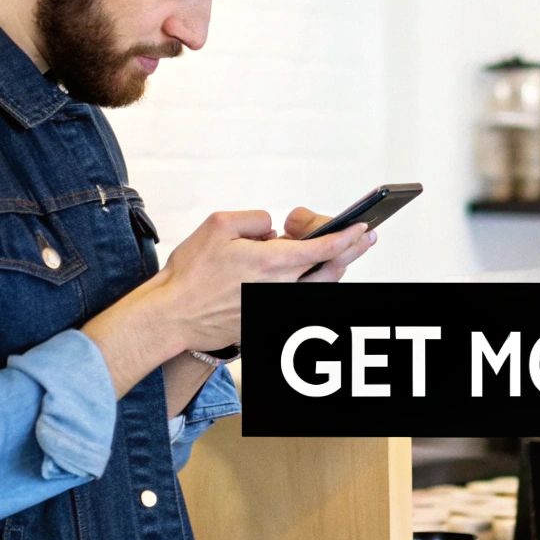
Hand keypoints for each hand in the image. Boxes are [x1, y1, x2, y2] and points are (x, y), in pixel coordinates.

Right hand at [155, 210, 368, 351]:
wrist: (174, 315)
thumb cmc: (191, 273)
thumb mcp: (219, 226)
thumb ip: (255, 220)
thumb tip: (273, 229)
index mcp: (272, 262)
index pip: (323, 248)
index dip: (347, 237)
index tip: (362, 228)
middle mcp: (280, 288)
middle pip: (331, 270)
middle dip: (352, 251)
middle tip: (366, 238)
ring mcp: (276, 306)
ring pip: (318, 287)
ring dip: (332, 269)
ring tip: (341, 253)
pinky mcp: (268, 319)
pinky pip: (299, 299)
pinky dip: (310, 285)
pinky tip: (310, 273)